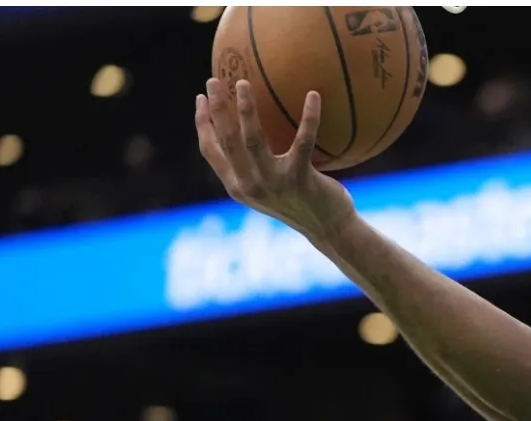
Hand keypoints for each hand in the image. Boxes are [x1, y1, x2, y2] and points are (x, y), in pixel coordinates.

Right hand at [195, 79, 353, 243]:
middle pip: (228, 140)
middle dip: (218, 108)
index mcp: (238, 187)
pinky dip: (310, 117)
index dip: (203, 123)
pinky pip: (303, 142)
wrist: (329, 229)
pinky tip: (314, 95)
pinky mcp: (301, 180)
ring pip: (254, 140)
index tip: (201, 98)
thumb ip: (252, 164)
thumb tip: (244, 122)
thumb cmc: (300, 203)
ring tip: (243, 83)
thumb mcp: (268, 187)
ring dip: (247, 109)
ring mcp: (275, 184)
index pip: (211, 151)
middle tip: (214, 80)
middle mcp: (252, 186)